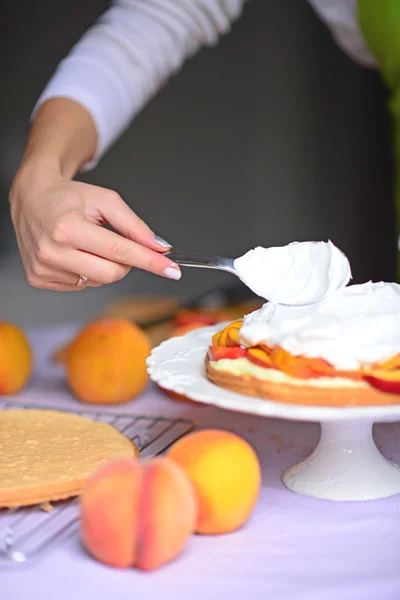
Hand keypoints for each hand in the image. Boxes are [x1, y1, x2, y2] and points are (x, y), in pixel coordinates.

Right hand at [9, 166, 180, 290]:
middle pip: (112, 274)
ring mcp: (44, 268)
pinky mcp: (39, 279)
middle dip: (125, 262)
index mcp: (69, 228)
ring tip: (86, 243)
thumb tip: (159, 248)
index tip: (173, 269)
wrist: (31, 198)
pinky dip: (85, 271)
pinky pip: (80, 285)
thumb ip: (134, 225)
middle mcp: (53, 251)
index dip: (151, 262)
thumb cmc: (68, 197)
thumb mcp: (105, 201)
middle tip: (116, 243)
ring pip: (98, 281)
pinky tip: (73, 253)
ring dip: (103, 265)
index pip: (121, 251)